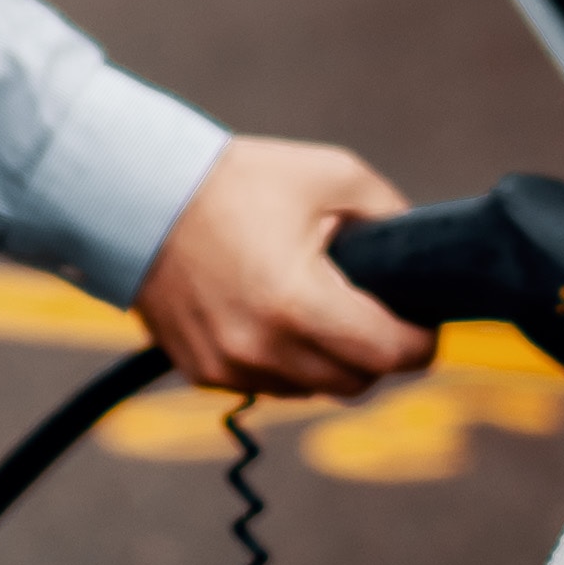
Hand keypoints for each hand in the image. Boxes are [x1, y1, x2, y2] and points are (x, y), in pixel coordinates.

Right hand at [136, 135, 420, 399]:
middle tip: (379, 314)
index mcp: (298, 302)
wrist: (138, 196)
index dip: (421, 342)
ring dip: (330, 361)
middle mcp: (262, 348)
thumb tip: (421, 252)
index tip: (426, 325)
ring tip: (322, 309)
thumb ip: (389, 213)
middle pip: (356, 382)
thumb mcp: (331, 175)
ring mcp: (229, 367)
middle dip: (378, 352)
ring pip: (313, 389)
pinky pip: (269, 385)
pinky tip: (277, 317)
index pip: (388, 354)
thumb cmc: (237, 180)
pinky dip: (286, 362)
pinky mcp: (203, 373)